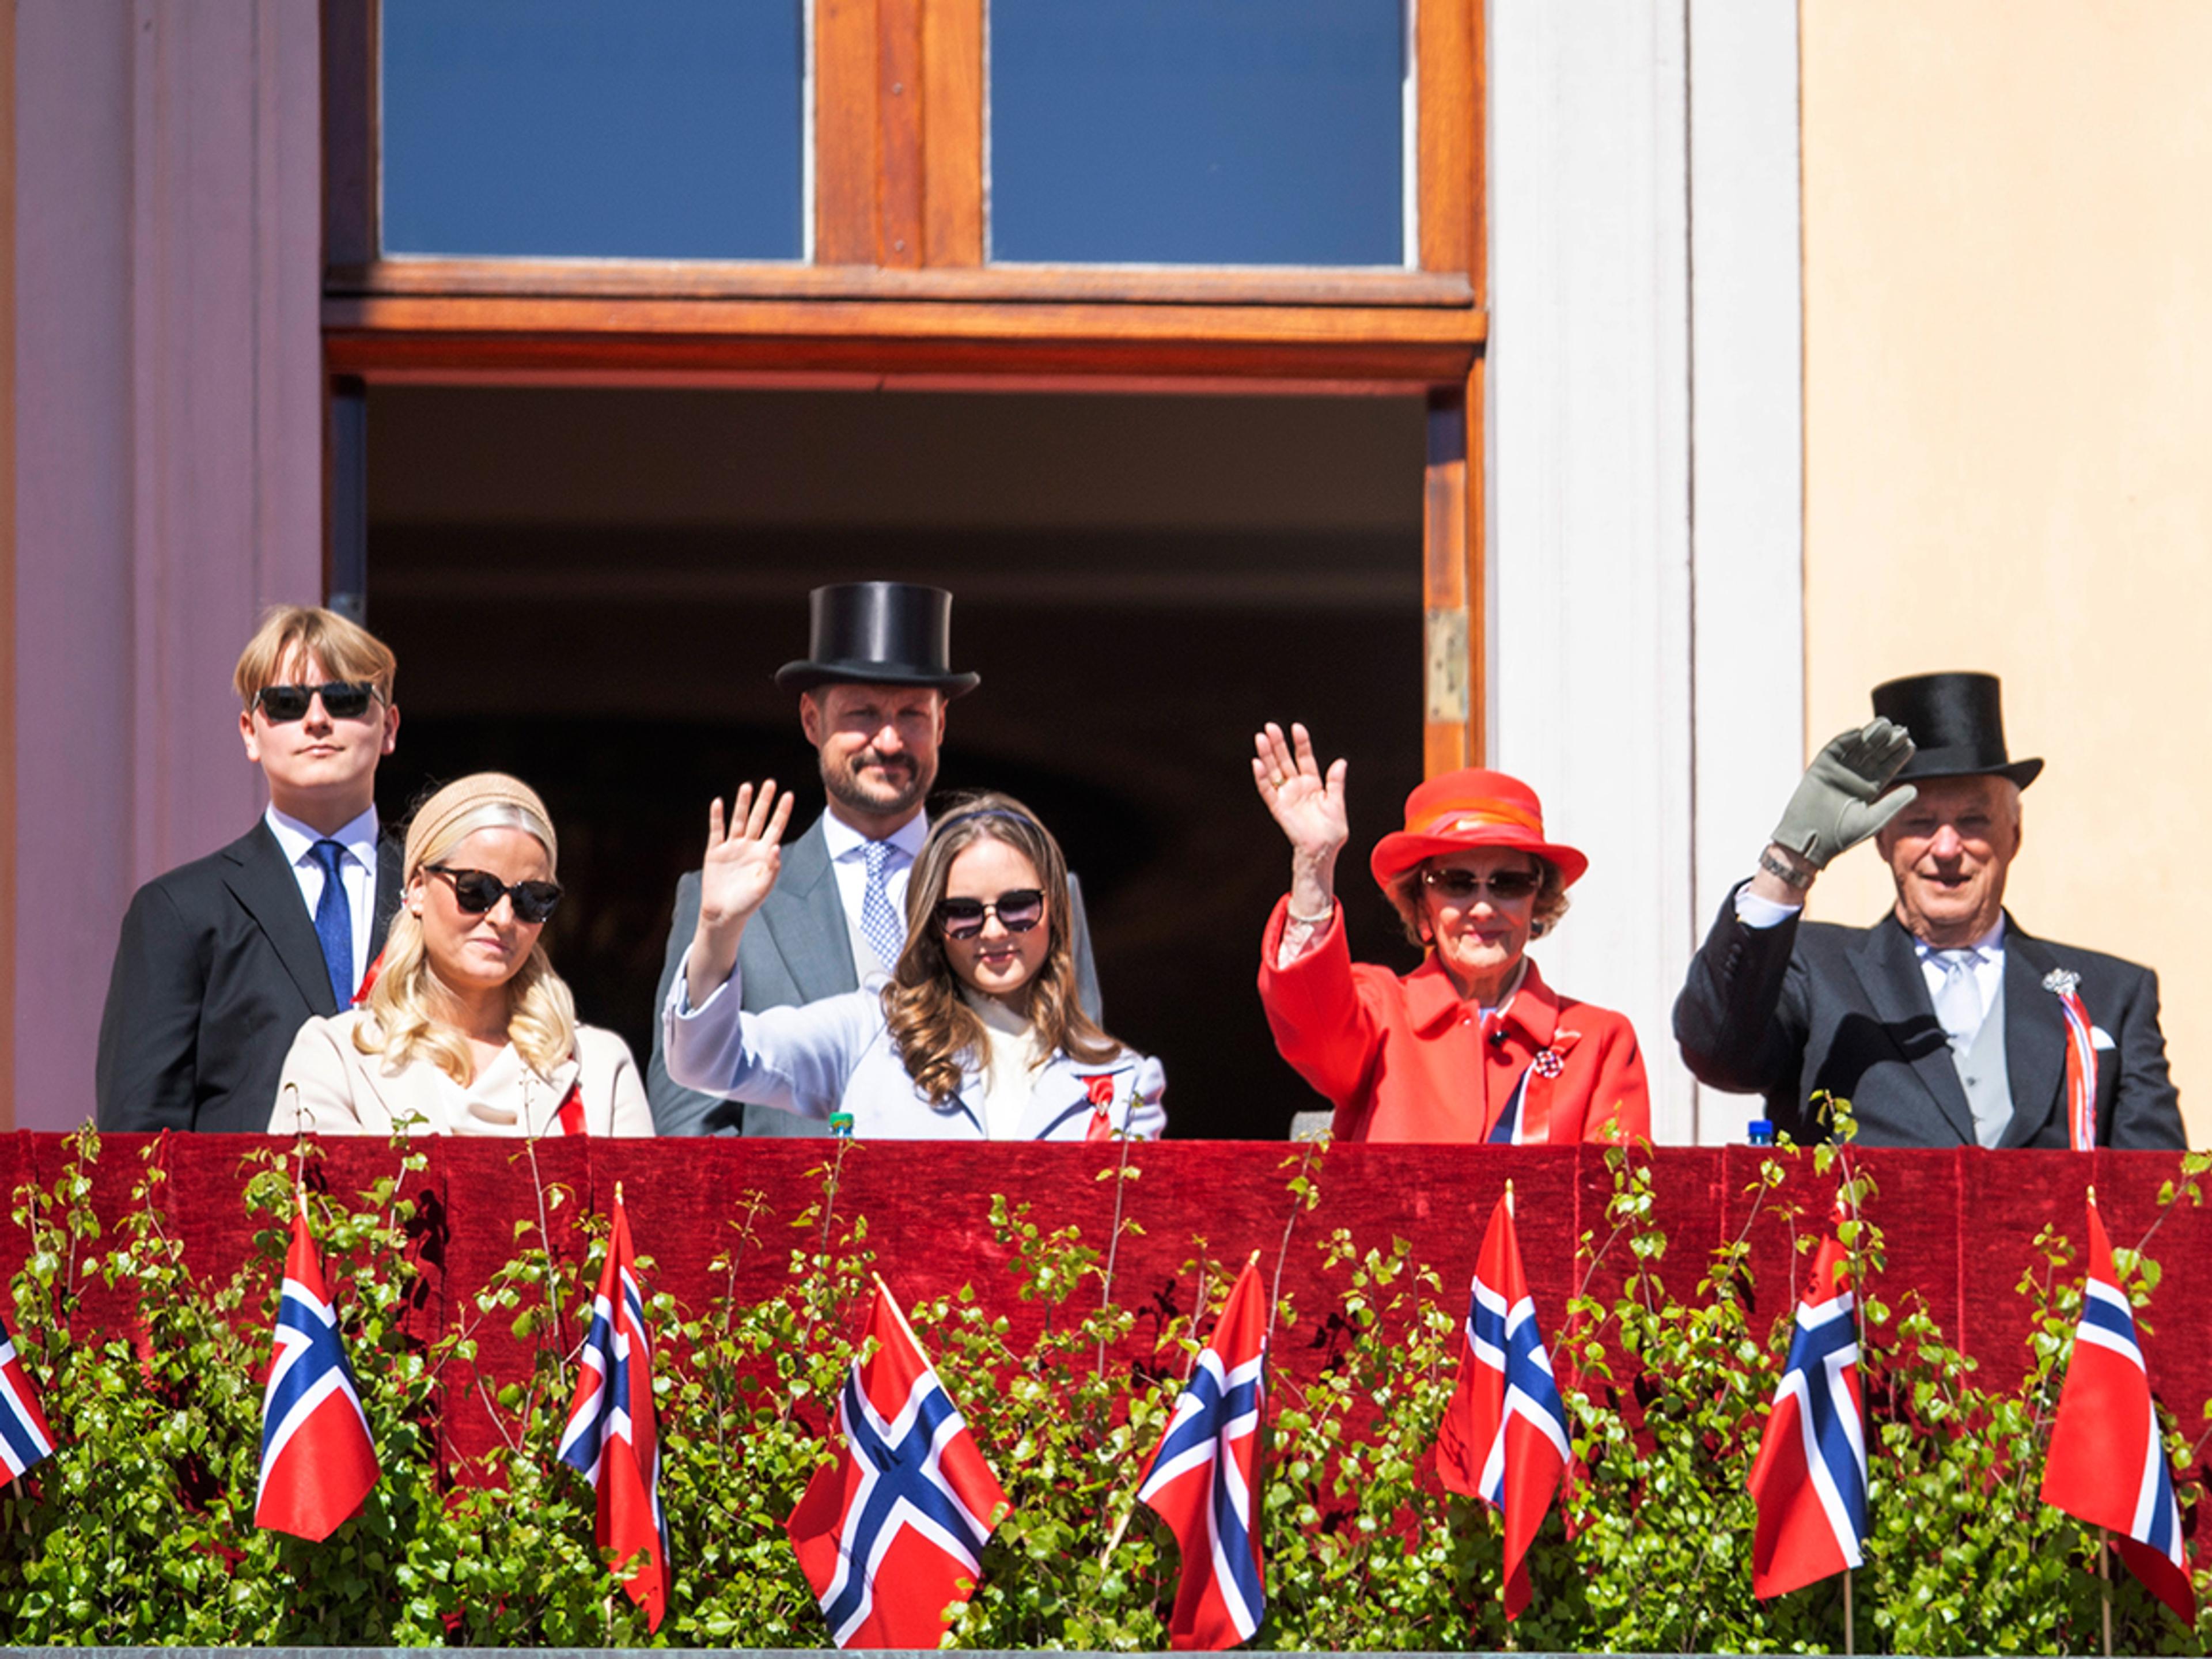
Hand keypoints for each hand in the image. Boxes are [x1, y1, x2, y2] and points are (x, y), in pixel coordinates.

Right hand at [688, 783, 795, 1004]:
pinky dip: (717, 817)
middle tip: (771, 782)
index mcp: (764, 854)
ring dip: (742, 804)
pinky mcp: (715, 852)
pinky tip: (719, 803)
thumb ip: (772, 868)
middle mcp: (749, 846)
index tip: (789, 794)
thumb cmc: (747, 903)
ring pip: (739, 820)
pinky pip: (716, 831)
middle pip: (759, 818)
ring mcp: (732, 847)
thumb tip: (776, 846)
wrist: (724, 914)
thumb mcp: (764, 887)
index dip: (782, 811)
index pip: (776, 827)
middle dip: (764, 801)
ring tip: (747, 786)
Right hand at [1252, 722, 1347, 915]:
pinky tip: (1257, 763)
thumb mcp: (1337, 803)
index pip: (1304, 758)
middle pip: (1285, 760)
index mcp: (1313, 784)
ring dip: (1266, 755)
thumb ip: (1336, 783)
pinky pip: (1267, 790)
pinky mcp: (1278, 807)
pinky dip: (1261, 777)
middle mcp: (1297, 787)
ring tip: (1261, 737)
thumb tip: (1341, 762)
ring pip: (1274, 771)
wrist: (1323, 851)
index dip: (1301, 743)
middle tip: (1270, 726)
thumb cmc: (1333, 831)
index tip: (1297, 727)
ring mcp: (1286, 796)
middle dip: (1278, 744)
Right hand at [1770, 719, 1917, 871]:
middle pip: (1875, 753)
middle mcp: (1855, 777)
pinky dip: (1844, 740)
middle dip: (1887, 741)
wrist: (1810, 841)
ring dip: (1870, 735)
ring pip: (1857, 748)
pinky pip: (1834, 750)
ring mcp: (1838, 771)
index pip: (1888, 767)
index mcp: (1870, 789)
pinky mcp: (1820, 768)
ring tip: (1884, 724)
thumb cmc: (1842, 836)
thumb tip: (1915, 789)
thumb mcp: (1874, 820)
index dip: (1898, 755)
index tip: (1910, 743)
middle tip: (1901, 730)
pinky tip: (1858, 732)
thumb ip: (1893, 804)